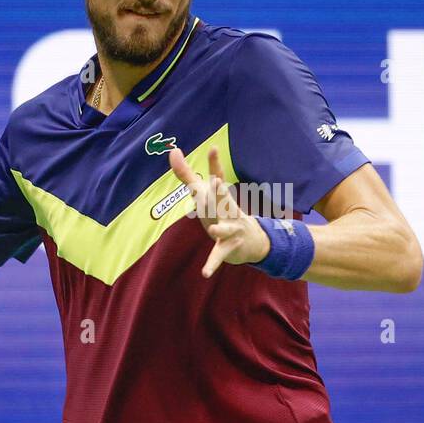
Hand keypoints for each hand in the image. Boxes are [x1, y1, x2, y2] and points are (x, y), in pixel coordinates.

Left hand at [168, 146, 271, 277]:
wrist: (250, 241)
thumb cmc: (222, 213)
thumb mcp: (204, 194)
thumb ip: (186, 173)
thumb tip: (172, 151)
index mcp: (221, 198)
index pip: (218, 177)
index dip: (214, 164)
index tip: (213, 149)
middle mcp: (227, 210)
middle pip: (222, 201)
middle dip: (219, 193)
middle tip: (216, 183)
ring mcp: (230, 229)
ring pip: (224, 228)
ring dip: (220, 229)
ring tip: (213, 228)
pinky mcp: (228, 246)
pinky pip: (218, 255)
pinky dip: (212, 264)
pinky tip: (205, 273)